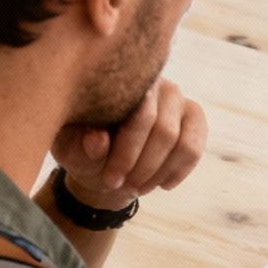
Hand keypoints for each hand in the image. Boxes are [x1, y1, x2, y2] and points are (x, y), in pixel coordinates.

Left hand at [51, 77, 205, 208]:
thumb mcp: (73, 151)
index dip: (127, 152)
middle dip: (144, 166)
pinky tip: (159, 184)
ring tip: (137, 187)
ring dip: (159, 172)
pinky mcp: (194, 116)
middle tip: (123, 187)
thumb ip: (81, 146)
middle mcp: (153, 81)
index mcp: (120, 80)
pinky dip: (177, 172)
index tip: (111, 179)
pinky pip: (193, 149)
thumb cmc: (83, 148)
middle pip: (164, 130)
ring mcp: (177, 97)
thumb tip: (97, 140)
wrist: (103, 159)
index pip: (137, 113)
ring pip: (182, 143)